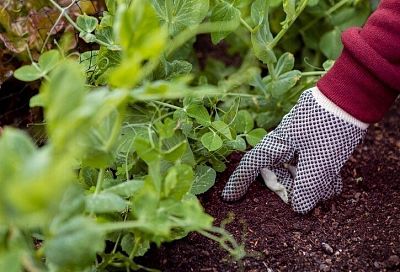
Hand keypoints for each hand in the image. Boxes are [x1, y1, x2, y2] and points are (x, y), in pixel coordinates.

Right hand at [221, 87, 367, 212]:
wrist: (352, 93)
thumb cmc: (330, 125)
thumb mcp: (320, 160)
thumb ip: (308, 186)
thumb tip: (300, 207)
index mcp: (276, 144)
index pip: (251, 165)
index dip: (239, 182)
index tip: (230, 198)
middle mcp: (283, 141)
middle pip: (279, 172)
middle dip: (294, 187)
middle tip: (312, 197)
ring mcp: (298, 138)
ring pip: (297, 168)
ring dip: (311, 181)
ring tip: (330, 187)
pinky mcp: (313, 136)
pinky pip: (310, 160)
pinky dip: (319, 172)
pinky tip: (334, 179)